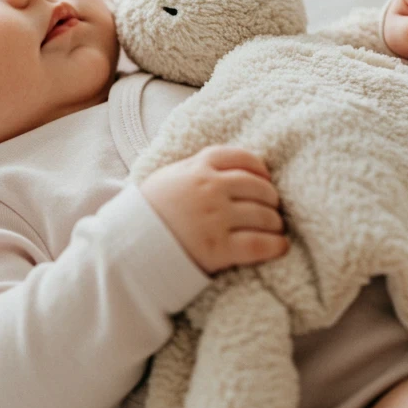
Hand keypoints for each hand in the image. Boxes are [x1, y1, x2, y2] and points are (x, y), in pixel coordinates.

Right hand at [139, 145, 288, 275]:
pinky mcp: (219, 248)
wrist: (128, 246)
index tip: (265, 180)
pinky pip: (260, 244)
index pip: (243, 158)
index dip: (261, 170)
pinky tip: (280, 247)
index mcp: (198, 167)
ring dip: (275, 223)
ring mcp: (216, 218)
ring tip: (275, 229)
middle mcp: (210, 188)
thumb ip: (197, 167)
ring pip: (264, 215)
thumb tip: (229, 167)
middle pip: (259, 188)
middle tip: (272, 209)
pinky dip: (276, 245)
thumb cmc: (148, 211)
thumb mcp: (169, 176)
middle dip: (271, 199)